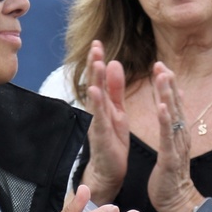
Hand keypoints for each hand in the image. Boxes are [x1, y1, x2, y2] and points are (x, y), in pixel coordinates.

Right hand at [82, 40, 129, 202]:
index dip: (98, 59)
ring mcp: (96, 123)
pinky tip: (94, 91)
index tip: (98, 41)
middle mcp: (96, 111)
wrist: (109, 170)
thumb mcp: (117, 110)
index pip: (99, 77)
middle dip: (94, 64)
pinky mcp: (100, 136)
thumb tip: (112, 62)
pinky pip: (97, 118)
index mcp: (103, 104)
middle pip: (94, 83)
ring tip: (96, 62)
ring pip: (95, 98)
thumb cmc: (112, 140)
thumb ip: (115, 89)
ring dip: (94, 80)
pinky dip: (96, 104)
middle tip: (95, 44)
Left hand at [146, 62, 200, 211]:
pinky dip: (165, 120)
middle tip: (161, 64)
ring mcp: (176, 146)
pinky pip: (167, 136)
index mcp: (178, 133)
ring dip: (167, 95)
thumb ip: (173, 125)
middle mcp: (180, 136)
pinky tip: (162, 106)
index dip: (168, 84)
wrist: (177, 201)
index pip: (173, 104)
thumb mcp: (171, 146)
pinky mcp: (170, 158)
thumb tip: (174, 104)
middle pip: (175, 105)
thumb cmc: (170, 176)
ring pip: (172, 116)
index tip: (161, 65)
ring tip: (162, 78)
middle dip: (168, 84)